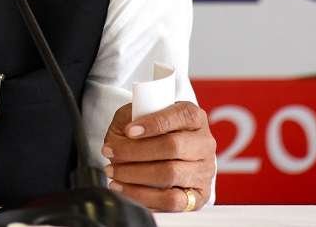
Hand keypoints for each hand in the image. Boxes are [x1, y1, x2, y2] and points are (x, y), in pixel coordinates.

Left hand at [101, 101, 215, 211]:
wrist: (162, 156)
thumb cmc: (148, 132)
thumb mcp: (136, 116)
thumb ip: (129, 118)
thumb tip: (122, 138)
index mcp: (193, 117)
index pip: (181, 115)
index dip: (153, 123)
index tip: (128, 131)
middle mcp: (203, 143)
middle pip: (173, 146)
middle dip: (135, 152)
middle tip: (111, 154)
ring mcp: (204, 170)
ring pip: (171, 174)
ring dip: (135, 175)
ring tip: (114, 172)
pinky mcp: (199, 195)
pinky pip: (172, 200)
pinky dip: (144, 196)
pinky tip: (125, 188)